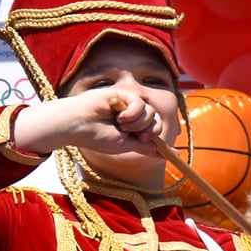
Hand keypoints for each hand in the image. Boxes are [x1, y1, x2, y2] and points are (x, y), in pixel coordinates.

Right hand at [11, 89, 165, 160]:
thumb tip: (163, 155)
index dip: (159, 140)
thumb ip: (144, 147)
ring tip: (121, 125)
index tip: (172, 153)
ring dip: (138, 123)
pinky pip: (140, 103)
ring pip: (150, 112)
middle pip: (155, 121)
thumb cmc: (96, 137)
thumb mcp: (124, 145)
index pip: (153, 131)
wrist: (78, 124)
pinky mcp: (123, 95)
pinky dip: (133, 112)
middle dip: (150, 131)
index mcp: (131, 130)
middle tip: (139, 137)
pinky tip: (120, 116)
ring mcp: (128, 105)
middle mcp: (131, 117)